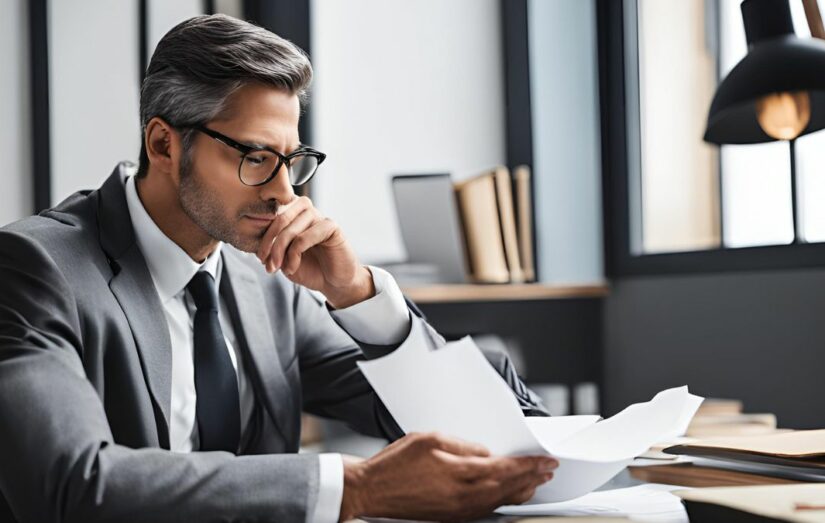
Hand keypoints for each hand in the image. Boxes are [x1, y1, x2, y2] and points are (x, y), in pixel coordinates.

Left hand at [255, 196, 373, 307]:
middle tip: (266, 264)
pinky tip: (293, 267)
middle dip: (268, 244)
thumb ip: (270, 245)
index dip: (262, 235)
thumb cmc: (310, 268)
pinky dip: (294, 255)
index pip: (271, 214)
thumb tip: (251, 239)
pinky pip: (304, 238)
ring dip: (280, 251)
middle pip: (279, 219)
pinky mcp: (331, 227)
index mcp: (294, 212)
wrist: (333, 283)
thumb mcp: (283, 257)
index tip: (260, 257)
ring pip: (290, 229)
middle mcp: (306, 210)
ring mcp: (320, 216)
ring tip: (278, 268)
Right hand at [339, 432, 556, 521]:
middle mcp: (462, 498)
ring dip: (520, 491)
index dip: (529, 465)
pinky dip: (502, 501)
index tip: (545, 461)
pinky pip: (485, 511)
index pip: (505, 470)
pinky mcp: (450, 517)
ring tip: (535, 482)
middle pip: (508, 489)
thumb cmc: (394, 464)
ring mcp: (457, 511)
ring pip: (499, 503)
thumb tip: (486, 453)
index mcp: (459, 474)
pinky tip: (506, 495)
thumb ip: (463, 445)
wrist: (370, 490)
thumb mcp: (430, 439)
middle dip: (531, 478)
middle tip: (548, 470)